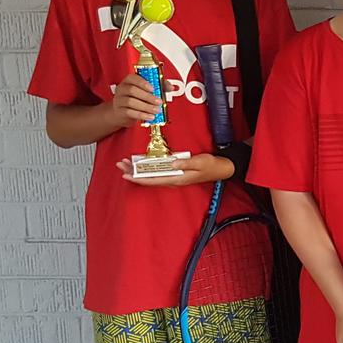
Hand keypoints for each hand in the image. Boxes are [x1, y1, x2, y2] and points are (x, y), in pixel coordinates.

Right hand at [109, 73, 164, 127]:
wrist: (122, 113)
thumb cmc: (137, 98)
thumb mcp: (147, 91)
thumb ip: (160, 86)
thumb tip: (171, 87)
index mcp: (129, 81)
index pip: (133, 78)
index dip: (143, 82)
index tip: (153, 88)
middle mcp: (122, 89)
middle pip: (132, 90)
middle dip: (148, 96)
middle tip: (159, 102)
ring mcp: (119, 100)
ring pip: (131, 102)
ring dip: (146, 106)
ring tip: (157, 110)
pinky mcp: (119, 111)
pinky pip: (129, 112)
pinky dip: (141, 115)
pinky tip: (150, 116)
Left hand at [117, 153, 232, 186]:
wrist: (222, 168)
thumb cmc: (212, 165)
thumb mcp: (200, 162)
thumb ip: (185, 162)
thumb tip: (171, 162)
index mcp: (178, 178)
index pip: (154, 180)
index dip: (139, 178)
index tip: (126, 174)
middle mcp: (174, 179)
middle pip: (149, 178)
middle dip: (134, 172)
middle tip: (121, 164)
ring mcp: (174, 176)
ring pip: (152, 175)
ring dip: (139, 169)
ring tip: (127, 163)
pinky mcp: (176, 172)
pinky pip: (159, 172)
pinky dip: (148, 168)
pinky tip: (142, 164)